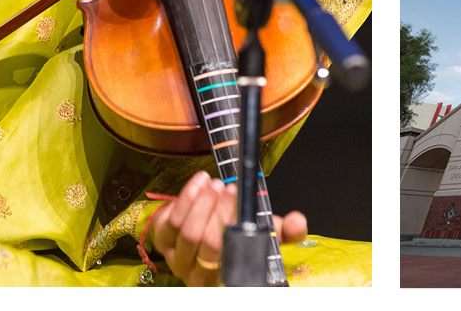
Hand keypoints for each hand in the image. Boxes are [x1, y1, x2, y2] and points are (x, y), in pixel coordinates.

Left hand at [142, 172, 305, 286]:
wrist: (200, 228)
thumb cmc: (235, 235)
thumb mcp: (263, 234)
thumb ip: (283, 230)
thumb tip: (298, 221)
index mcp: (227, 278)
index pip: (232, 259)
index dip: (236, 229)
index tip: (243, 201)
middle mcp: (200, 275)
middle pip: (209, 243)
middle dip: (221, 211)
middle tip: (230, 189)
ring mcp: (177, 258)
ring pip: (188, 230)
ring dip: (202, 203)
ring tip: (216, 184)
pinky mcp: (162, 240)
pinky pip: (172, 218)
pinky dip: (187, 196)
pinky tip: (200, 182)